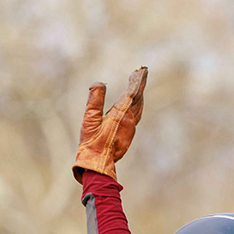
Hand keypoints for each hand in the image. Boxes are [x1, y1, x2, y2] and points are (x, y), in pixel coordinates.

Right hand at [72, 66, 147, 182]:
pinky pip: (136, 115)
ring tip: (140, 86)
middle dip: (140, 85)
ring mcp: (131, 128)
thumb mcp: (89, 119)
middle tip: (144, 72)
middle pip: (138, 98)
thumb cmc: (92, 142)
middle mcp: (130, 120)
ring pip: (139, 107)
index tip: (141, 70)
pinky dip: (137, 105)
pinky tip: (135, 106)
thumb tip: (99, 83)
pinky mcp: (128, 135)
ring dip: (140, 95)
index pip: (132, 93)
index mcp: (120, 114)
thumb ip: (95, 100)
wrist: (98, 163)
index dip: (137, 80)